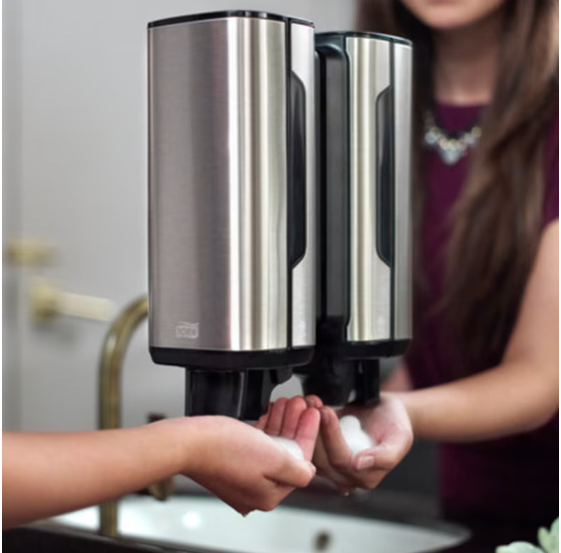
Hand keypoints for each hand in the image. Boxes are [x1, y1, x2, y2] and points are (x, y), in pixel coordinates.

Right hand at [162, 398, 318, 515]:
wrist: (188, 441)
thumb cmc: (223, 449)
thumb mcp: (273, 458)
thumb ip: (297, 469)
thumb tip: (309, 471)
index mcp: (268, 495)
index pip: (299, 463)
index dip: (308, 434)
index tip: (313, 414)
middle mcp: (254, 491)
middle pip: (285, 454)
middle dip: (295, 425)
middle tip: (302, 404)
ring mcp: (241, 477)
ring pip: (270, 446)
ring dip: (281, 422)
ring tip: (288, 402)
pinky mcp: (229, 463)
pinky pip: (254, 444)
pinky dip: (265, 427)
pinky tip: (271, 412)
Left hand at [306, 393, 412, 493]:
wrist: (387, 413)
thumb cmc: (396, 424)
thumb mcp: (400, 437)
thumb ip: (385, 456)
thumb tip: (360, 464)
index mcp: (365, 477)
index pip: (341, 460)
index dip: (332, 435)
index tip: (327, 411)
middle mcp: (345, 476)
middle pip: (321, 456)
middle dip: (316, 427)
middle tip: (313, 403)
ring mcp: (330, 464)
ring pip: (310, 450)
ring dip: (306, 423)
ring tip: (308, 401)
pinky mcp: (320, 452)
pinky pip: (307, 442)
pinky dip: (303, 423)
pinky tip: (305, 405)